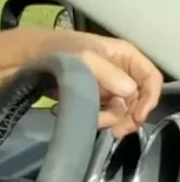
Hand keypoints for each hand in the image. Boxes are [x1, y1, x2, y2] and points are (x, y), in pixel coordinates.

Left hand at [44, 31, 162, 137]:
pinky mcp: (91, 99)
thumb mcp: (84, 58)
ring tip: (82, 117)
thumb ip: (108, 73)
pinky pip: (99, 114)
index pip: (151, 79)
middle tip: (114, 131)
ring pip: (117, 112)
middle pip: (136, 101)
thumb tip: (129, 91)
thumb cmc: (60, 50)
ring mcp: (106, 88)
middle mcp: (120, 74)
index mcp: (125, 57)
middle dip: (125, 117)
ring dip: (103, 119)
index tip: (137, 118)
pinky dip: (89, 118)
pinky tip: (66, 112)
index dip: (148, 99)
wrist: (31, 56)